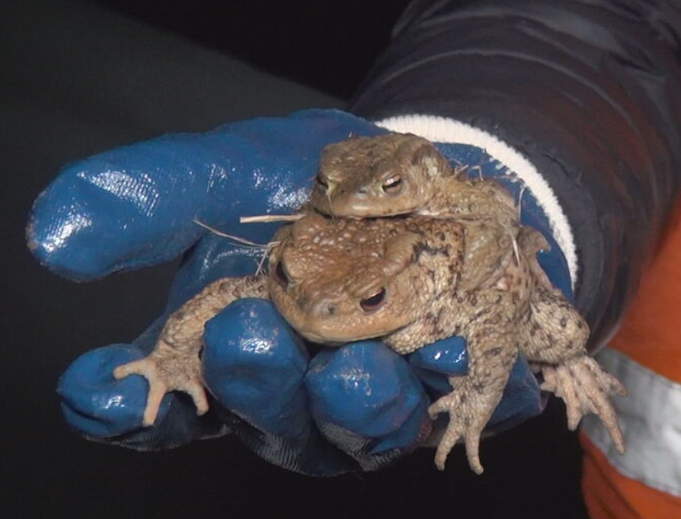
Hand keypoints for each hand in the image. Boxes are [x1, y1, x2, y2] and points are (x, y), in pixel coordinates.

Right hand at [36, 109, 567, 473]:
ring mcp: (372, 401)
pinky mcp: (448, 389)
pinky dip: (448, 381)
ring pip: (359, 429)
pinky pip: (449, 400)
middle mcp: (295, 392)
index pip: (162, 406)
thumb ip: (155, 202)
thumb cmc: (303, 181)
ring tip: (347, 368)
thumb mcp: (225, 175)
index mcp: (225, 354)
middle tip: (246, 338)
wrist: (413, 171)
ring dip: (354, 404)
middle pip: (267, 417)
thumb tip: (55, 234)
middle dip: (256, 385)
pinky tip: (449, 350)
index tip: (101, 392)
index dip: (126, 409)